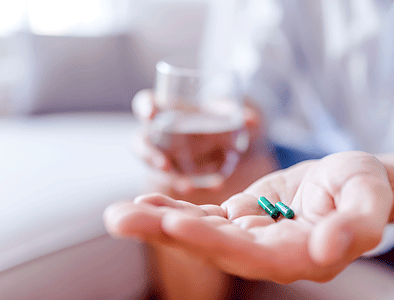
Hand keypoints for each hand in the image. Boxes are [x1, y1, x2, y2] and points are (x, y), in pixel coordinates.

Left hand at [104, 151, 393, 282]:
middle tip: (119, 220)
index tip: (175, 226)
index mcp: (297, 255)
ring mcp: (249, 235)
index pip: (249, 254)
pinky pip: (203, 215)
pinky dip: (175, 209)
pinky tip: (147, 203)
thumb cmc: (364, 188)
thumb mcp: (369, 200)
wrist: (351, 182)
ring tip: (119, 214)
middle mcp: (266, 252)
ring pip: (199, 231)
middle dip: (165, 232)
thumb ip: (355, 226)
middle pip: (210, 246)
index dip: (212, 241)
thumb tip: (328, 249)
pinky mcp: (240, 217)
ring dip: (158, 222)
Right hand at [131, 89, 272, 199]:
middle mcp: (157, 132)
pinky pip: (176, 179)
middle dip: (149, 155)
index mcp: (164, 108)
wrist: (219, 135)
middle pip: (141, 142)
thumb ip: (235, 113)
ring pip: (154, 167)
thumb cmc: (213, 116)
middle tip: (165, 165)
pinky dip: (192, 184)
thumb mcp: (225, 112)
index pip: (145, 103)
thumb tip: (252, 120)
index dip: (145, 107)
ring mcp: (162, 153)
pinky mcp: (173, 171)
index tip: (151, 114)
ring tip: (188, 187)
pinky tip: (215, 187)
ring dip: (169, 177)